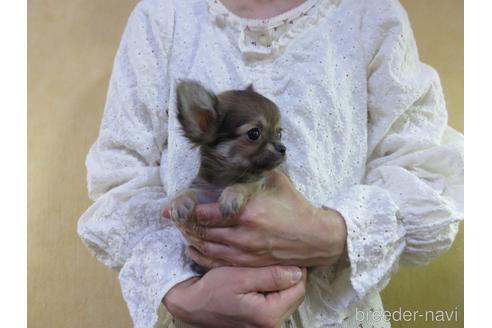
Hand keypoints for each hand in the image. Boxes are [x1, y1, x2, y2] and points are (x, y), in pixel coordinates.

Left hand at [163, 170, 346, 268]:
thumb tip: (236, 157)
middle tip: (175, 218)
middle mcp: (242, 235)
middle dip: (186, 225)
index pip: (206, 213)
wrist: (315, 237)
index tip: (176, 207)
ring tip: (182, 231)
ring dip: (192, 240)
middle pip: (203, 232)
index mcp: (247, 212)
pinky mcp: (248, 264)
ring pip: (208, 248)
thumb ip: (252, 172)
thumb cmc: (295, 206)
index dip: (188, 211)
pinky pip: (218, 263)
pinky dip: (201, 257)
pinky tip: (193, 250)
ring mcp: (245, 253)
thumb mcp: (275, 181)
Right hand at [163, 266, 306, 327]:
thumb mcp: (240, 277)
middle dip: (289, 276)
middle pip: (295, 295)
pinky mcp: (260, 323)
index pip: (298, 289)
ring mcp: (265, 327)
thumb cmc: (212, 290)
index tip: (283, 254)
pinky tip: (261, 280)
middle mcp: (271, 326)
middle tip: (274, 259)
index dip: (295, 269)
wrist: (192, 305)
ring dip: (281, 283)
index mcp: (268, 315)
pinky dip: (273, 291)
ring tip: (265, 269)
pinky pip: (277, 304)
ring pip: (288, 299)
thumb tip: (298, 272)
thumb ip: (270, 276)